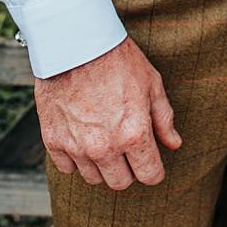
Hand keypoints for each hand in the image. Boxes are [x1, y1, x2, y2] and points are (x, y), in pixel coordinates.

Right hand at [34, 36, 181, 190]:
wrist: (77, 44)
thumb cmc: (118, 60)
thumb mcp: (152, 84)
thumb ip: (163, 119)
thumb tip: (174, 144)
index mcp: (134, 135)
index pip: (149, 176)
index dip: (154, 170)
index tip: (151, 162)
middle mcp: (104, 148)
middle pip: (120, 183)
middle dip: (128, 169)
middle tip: (127, 148)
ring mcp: (76, 147)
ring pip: (93, 178)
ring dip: (102, 165)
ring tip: (104, 139)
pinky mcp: (53, 141)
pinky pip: (67, 167)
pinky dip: (75, 158)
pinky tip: (82, 137)